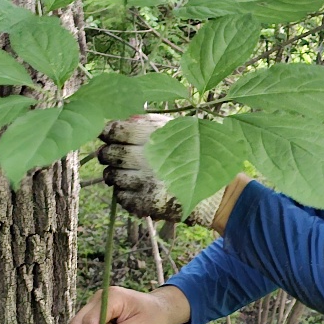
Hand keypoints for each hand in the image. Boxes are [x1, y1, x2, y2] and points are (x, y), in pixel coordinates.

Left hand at [97, 114, 224, 224]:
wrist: (216, 190)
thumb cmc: (195, 154)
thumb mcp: (175, 130)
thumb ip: (147, 124)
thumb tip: (119, 119)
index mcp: (153, 135)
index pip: (115, 130)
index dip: (107, 133)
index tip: (107, 136)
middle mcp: (147, 157)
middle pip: (109, 154)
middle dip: (107, 155)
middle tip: (112, 157)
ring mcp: (146, 181)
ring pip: (112, 178)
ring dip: (114, 176)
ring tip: (124, 174)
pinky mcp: (147, 203)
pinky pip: (122, 198)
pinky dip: (124, 194)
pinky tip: (135, 189)